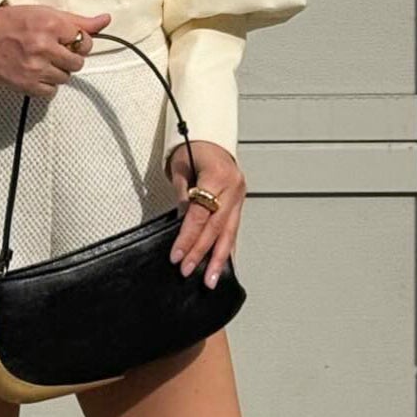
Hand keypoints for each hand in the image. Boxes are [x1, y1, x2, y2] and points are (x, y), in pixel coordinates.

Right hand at [0, 1, 112, 96]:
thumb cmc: (10, 23)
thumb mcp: (44, 13)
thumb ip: (77, 20)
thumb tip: (106, 20)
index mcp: (50, 23)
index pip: (84, 40)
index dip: (75, 42)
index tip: (64, 40)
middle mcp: (44, 46)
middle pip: (78, 62)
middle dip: (68, 57)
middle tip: (51, 52)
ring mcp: (36, 67)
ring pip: (65, 77)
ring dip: (57, 71)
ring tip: (40, 61)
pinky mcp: (27, 85)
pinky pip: (51, 92)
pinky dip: (46, 85)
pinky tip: (35, 74)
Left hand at [165, 140, 243, 288]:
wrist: (211, 137)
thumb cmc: (193, 148)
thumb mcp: (181, 168)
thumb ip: (183, 197)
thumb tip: (181, 226)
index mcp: (217, 176)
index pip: (200, 215)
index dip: (187, 238)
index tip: (176, 256)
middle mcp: (233, 188)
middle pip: (216, 227)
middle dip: (201, 253)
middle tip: (188, 271)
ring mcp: (239, 196)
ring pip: (229, 233)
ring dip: (219, 259)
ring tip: (211, 280)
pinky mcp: (239, 203)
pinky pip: (233, 229)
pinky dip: (228, 248)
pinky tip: (224, 264)